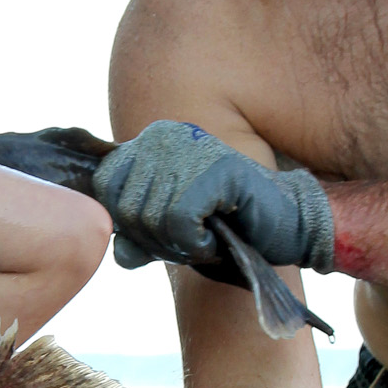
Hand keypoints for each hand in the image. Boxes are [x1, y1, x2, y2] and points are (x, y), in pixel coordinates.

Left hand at [92, 121, 334, 274]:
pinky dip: (196, 244)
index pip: (105, 187)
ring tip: (206, 238)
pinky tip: (217, 238)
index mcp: (148, 142)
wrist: (283, 228)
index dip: (129, 224)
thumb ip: (138, 240)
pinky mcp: (215, 167)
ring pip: (151, 217)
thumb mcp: (168, 237)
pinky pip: (178, 220)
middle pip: (126, 208)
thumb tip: (119, 252)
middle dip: (156, 242)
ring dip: (179, 246)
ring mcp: (189, 147)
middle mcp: (164, 135)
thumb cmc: (225, 229)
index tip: (163, 235)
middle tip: (190, 242)